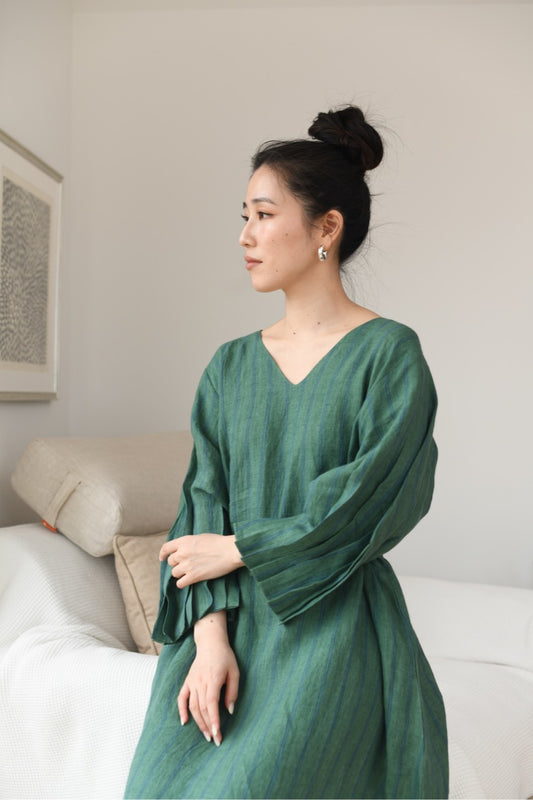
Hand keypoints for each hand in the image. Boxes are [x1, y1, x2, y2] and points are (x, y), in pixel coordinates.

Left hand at [160, 534, 243, 587]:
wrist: (231, 550)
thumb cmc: (219, 542)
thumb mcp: (201, 537)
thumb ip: (189, 543)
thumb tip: (183, 549)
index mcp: (184, 541)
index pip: (166, 548)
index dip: (162, 554)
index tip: (162, 559)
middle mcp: (183, 552)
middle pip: (171, 562)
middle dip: (177, 564)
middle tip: (186, 565)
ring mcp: (187, 565)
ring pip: (174, 573)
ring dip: (180, 574)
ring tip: (190, 572)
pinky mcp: (194, 576)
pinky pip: (180, 583)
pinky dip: (183, 583)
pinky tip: (189, 581)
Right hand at [178, 613, 238, 746]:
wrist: (210, 642)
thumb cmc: (225, 657)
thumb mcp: (235, 672)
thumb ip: (232, 692)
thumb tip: (229, 711)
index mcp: (212, 680)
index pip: (211, 704)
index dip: (213, 720)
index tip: (217, 734)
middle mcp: (200, 682)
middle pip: (202, 708)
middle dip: (208, 726)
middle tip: (215, 740)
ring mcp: (192, 682)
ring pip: (192, 706)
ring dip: (198, 722)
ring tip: (206, 735)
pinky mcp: (187, 681)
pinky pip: (181, 698)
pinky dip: (181, 710)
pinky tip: (184, 722)